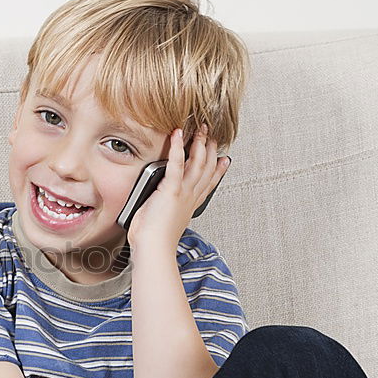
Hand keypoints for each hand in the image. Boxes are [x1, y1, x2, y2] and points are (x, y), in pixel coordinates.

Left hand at [126, 125, 229, 254]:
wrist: (154, 249)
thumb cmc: (152, 241)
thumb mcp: (163, 222)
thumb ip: (164, 210)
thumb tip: (155, 205)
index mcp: (189, 206)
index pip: (208, 184)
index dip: (218, 171)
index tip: (224, 160)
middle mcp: (190, 197)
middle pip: (207, 169)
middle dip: (211, 150)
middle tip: (212, 135)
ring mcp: (183, 193)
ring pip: (198, 163)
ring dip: (200, 143)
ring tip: (200, 128)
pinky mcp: (171, 190)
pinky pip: (177, 164)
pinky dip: (178, 147)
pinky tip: (178, 134)